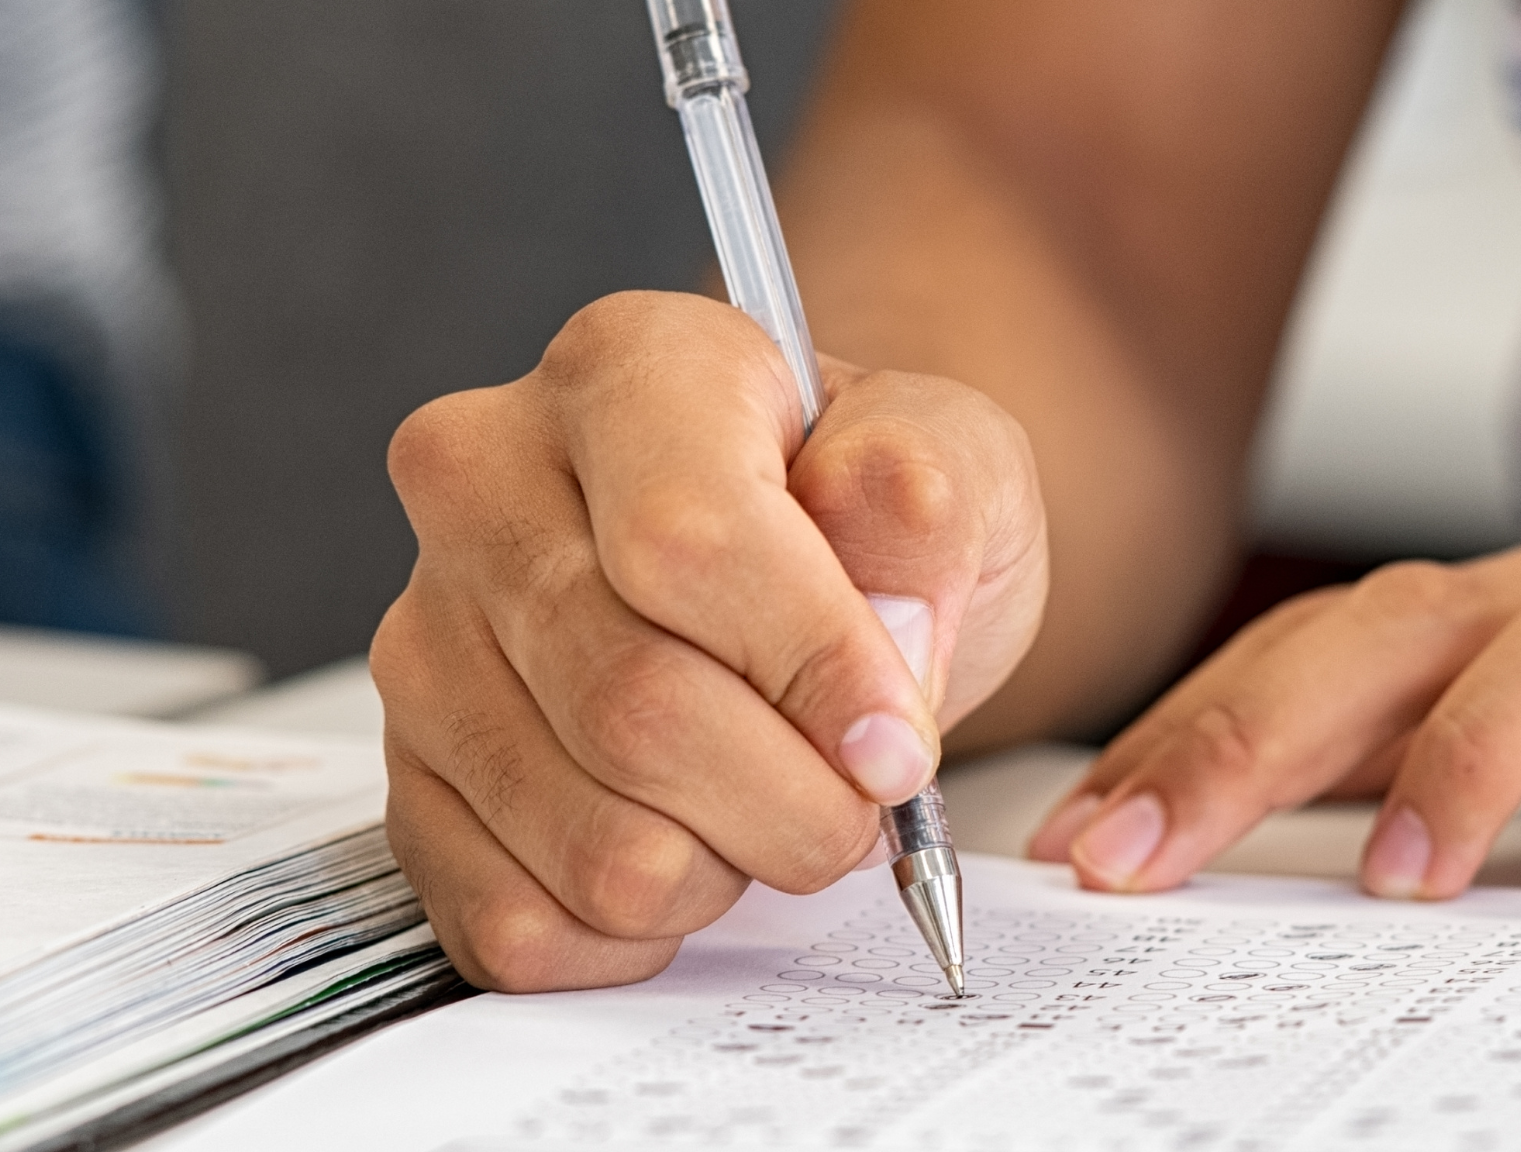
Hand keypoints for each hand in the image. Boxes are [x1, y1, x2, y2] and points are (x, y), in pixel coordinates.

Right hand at [371, 292, 1046, 990]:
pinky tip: (689, 849)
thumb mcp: (955, 468)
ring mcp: (428, 639)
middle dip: (794, 800)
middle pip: (634, 708)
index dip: (813, 668)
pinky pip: (522, 922)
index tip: (898, 744)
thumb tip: (885, 629)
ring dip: (727, 867)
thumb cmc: (867, 520)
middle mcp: (485, 486)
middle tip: (859, 797)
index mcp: (626, 369)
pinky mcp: (410, 779)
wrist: (804, 581)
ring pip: (589, 841)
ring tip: (765, 801)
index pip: (685, 541)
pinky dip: (643, 933)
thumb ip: (930, 512)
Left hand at [1028, 527, 1520, 903]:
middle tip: (1152, 854)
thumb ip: (1395, 783)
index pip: (1307, 652)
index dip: (1185, 735)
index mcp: (1491, 620)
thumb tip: (1206, 851)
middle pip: (1402, 625)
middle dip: (1259, 733)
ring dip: (1480, 747)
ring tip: (1402, 878)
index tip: (1081, 843)